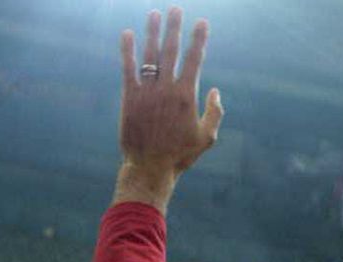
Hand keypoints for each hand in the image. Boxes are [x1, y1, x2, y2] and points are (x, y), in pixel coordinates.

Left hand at [114, 6, 223, 210]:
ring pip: (150, 54)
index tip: (202, 22)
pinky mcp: (129, 97)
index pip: (195, 59)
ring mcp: (146, 91)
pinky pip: (128, 68)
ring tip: (154, 13)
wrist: (150, 166)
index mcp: (186, 96)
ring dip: (152, 32)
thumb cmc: (181, 154)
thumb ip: (215, 112)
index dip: (199, 39)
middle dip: (174, 27)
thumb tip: (214, 90)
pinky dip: (127, 50)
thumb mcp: (207, 137)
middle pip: (171, 50)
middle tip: (175, 8)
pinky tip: (128, 34)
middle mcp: (166, 88)